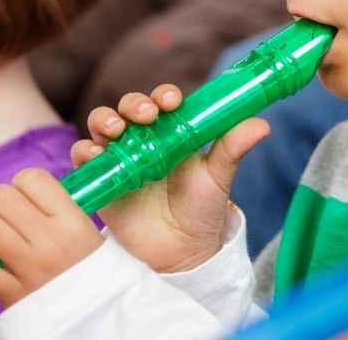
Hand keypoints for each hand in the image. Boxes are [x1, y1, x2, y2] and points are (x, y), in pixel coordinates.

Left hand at [0, 169, 102, 306]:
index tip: (25, 193)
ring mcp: (30, 269)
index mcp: (72, 222)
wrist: (97, 315)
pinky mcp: (11, 294)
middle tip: (6, 212)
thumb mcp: (88, 230)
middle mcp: (51, 242)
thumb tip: (23, 187)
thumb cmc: (89, 267)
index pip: (33, 179)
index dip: (23, 182)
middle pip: (4, 198)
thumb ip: (59, 206)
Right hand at [71, 84, 268, 272]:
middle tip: (146, 115)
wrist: (181, 252)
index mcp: (172, 130)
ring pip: (102, 124)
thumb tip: (262, 124)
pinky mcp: (103, 178)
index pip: (163, 101)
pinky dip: (86, 151)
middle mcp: (143, 137)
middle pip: (129, 107)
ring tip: (117, 130)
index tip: (172, 101)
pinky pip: (85, 157)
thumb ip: (233, 149)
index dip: (164, 95)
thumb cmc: (201, 209)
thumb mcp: (218, 177)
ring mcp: (120, 156)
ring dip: (106, 120)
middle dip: (134, 104)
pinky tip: (97, 155)